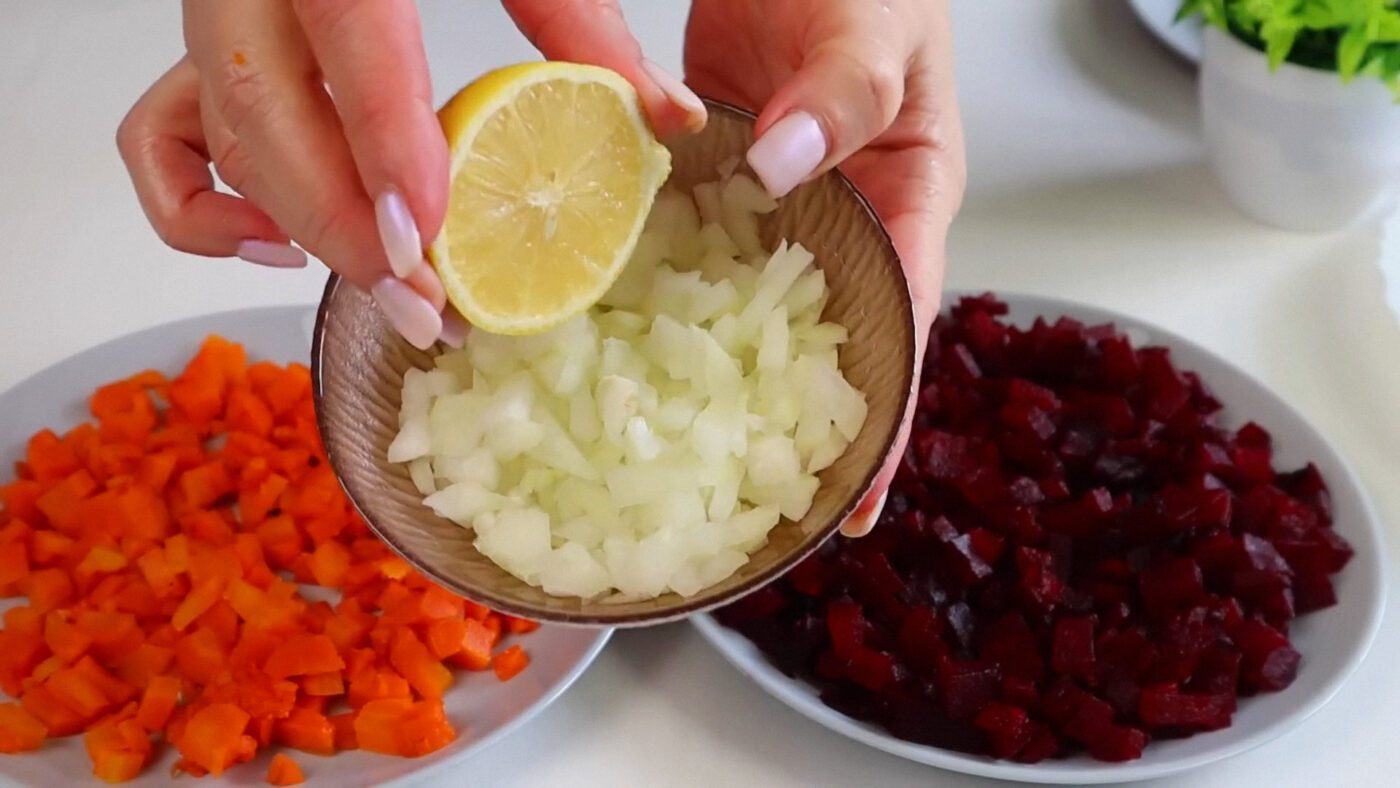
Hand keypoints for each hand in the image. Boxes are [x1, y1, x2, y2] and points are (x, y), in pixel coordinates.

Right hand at [117, 1, 707, 350]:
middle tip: (426, 305)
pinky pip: (158, 139)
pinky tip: (278, 245)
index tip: (432, 243)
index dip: (387, 148)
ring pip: (220, 137)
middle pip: (265, 114)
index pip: (351, 42)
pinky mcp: (198, 48)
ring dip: (303, 230)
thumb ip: (583, 24)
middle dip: (347, 230)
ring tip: (391, 284)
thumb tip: (667, 113)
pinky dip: (199, 210)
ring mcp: (216, 13)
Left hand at [685, 0, 966, 534]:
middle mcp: (845, 216)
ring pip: (750, 306)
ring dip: (719, 375)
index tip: (854, 505)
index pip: (903, 329)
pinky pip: (692, 245)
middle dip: (798, 429)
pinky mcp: (720, 178)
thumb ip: (844, 93)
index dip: (885, 422)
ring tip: (675, 454)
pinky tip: (615, 337)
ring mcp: (778, 204)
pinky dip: (662, 289)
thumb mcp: (876, 27)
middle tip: (753, 513)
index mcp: (909, 197)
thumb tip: (793, 170)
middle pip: (828, 343)